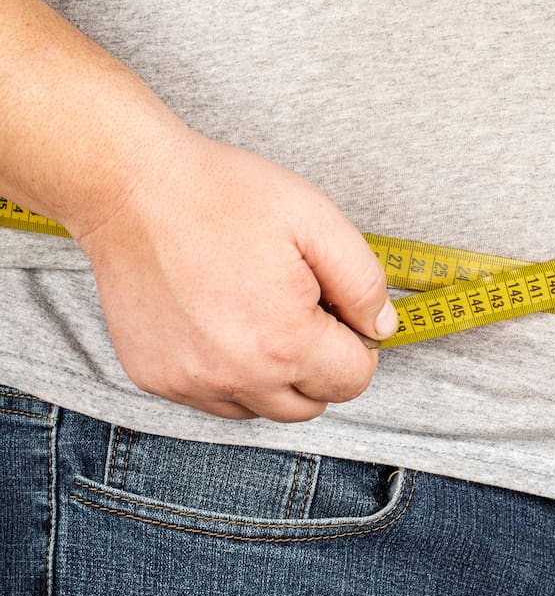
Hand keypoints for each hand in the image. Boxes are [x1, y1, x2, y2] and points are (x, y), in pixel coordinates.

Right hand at [74, 133, 398, 421]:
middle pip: (311, 405)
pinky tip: (221, 322)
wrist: (132, 187)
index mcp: (284, 342)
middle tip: (300, 309)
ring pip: (263, 408)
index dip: (356, 343)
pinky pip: (215, 399)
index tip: (334, 308)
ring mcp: (190, 383)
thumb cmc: (225, 196)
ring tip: (258, 313)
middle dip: (320, 366)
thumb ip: (364, 283)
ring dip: (276, 376)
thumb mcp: (318, 221)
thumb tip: (381, 329)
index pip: (353, 381)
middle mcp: (236, 377)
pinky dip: (230, 374)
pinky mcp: (156, 378)